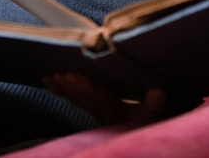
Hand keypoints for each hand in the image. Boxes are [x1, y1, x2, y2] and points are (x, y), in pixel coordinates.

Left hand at [44, 73, 166, 125]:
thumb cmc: (154, 120)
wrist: (147, 135)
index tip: (72, 75)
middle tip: (56, 73)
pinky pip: (80, 103)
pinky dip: (66, 93)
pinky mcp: (100, 113)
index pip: (101, 97)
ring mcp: (102, 115)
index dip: (86, 87)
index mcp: (119, 111)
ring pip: (81, 102)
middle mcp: (107, 115)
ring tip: (51, 77)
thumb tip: (157, 94)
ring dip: (65, 89)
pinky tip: (53, 84)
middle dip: (70, 87)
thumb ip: (154, 106)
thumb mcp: (155, 115)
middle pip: (86, 100)